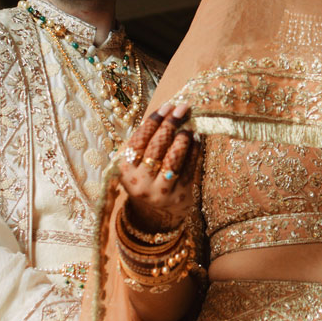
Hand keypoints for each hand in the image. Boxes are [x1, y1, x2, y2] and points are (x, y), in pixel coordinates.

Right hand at [117, 102, 199, 231]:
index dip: (153, 121)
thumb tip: (166, 112)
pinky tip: (196, 139)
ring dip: (182, 139)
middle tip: (181, 108)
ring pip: (173, 159)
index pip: (139, 140)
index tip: (166, 106)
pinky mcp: (179, 196)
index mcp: (125, 170)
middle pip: (156, 147)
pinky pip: (189, 169)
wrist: (154, 214)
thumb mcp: (135, 162)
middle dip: (170, 124)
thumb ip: (145, 141)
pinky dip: (194, 152)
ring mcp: (161, 192)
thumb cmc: (144, 177)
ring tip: (188, 125)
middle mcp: (141, 182)